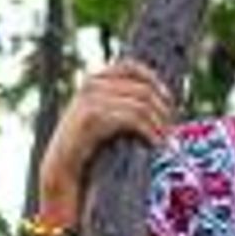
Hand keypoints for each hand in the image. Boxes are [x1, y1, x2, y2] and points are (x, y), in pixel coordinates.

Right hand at [38, 59, 173, 196]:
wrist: (63, 168)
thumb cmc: (88, 147)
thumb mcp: (107, 118)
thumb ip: (124, 104)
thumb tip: (160, 102)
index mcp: (95, 79)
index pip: (131, 67)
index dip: (154, 81)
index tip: (168, 101)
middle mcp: (92, 84)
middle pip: (141, 88)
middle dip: (161, 109)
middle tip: (171, 129)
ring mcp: (91, 99)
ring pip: (139, 104)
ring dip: (157, 123)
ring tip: (165, 141)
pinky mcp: (93, 117)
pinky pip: (130, 118)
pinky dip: (147, 131)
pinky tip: (154, 144)